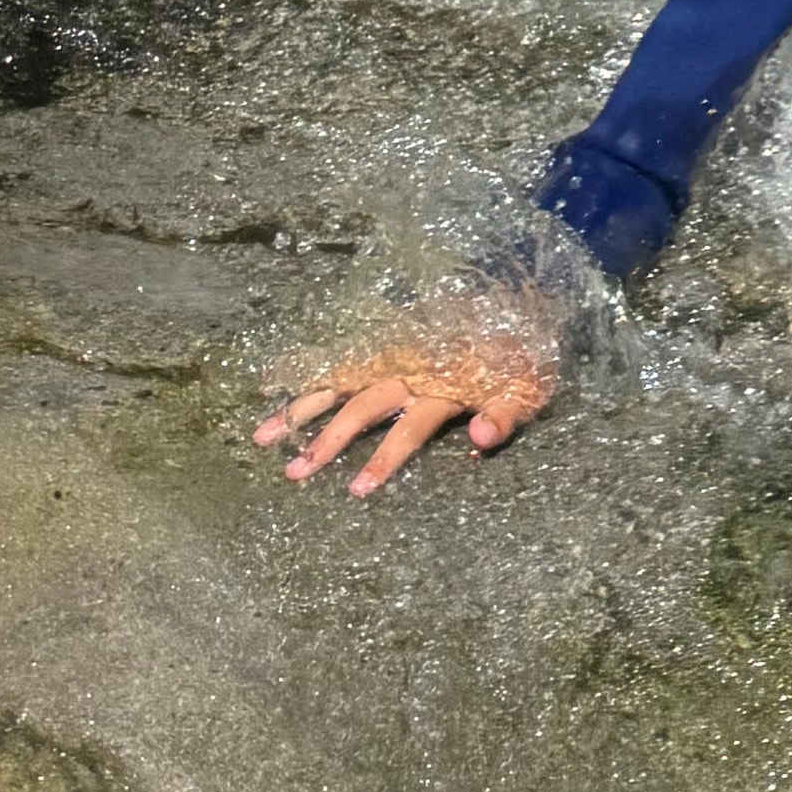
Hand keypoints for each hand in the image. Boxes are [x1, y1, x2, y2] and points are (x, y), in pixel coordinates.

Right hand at [254, 296, 561, 499]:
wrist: (524, 301)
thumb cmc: (525, 358)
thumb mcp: (529, 391)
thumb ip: (505, 416)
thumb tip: (480, 438)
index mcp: (445, 386)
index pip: (409, 428)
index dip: (385, 458)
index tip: (355, 489)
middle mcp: (413, 369)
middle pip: (364, 407)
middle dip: (329, 441)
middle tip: (294, 473)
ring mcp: (396, 354)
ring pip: (341, 382)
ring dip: (303, 408)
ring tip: (262, 436)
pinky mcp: (389, 342)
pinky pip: (342, 359)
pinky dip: (308, 372)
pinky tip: (272, 388)